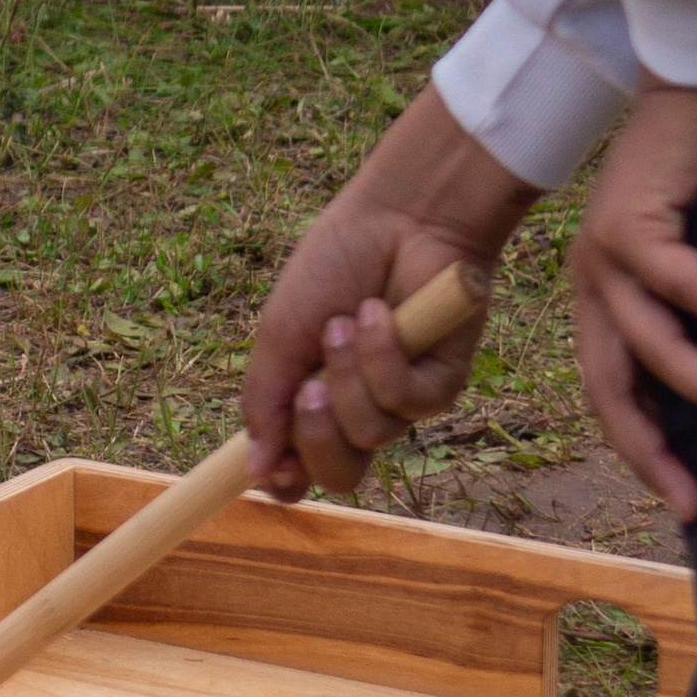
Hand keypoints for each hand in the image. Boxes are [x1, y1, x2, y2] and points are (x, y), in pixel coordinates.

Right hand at [244, 86, 532, 499]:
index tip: (273, 467)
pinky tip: (381, 315)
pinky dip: (385, 358)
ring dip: (348, 377)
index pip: (303, 471)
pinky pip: (407, 402)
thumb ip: (265, 404)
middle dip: (316, 435)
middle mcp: (360, 408)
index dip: (288, 480)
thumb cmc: (335, 266)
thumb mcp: (280, 336)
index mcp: (315, 401)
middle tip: (308, 388)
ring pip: (370, 435)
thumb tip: (255, 469)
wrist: (396, 217)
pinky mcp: (442, 381)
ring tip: (346, 322)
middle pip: (340, 474)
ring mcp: (402, 398)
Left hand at [570, 78, 696, 519]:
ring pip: (658, 347)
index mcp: (601, 304)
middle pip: (616, 390)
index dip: (645, 451)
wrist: (691, 88)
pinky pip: (687, 285)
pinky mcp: (630, 225)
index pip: (614, 395)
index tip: (688, 500)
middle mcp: (591, 288)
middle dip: (657, 451)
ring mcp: (603, 259)